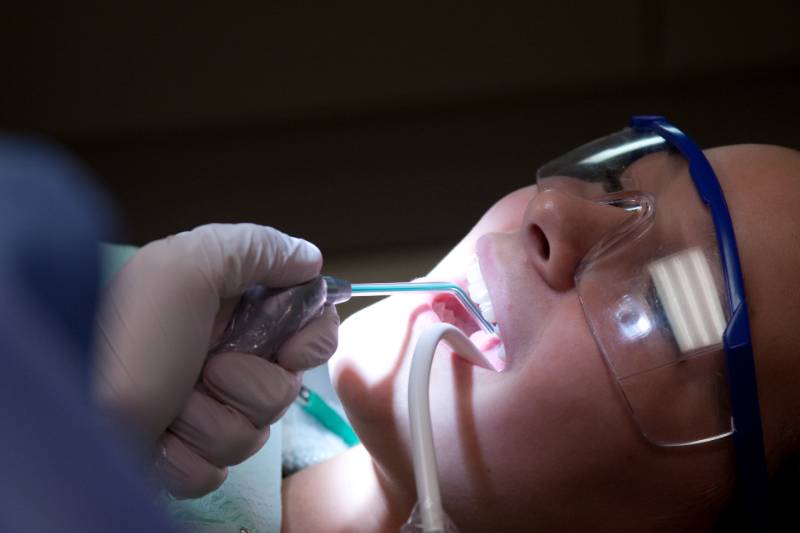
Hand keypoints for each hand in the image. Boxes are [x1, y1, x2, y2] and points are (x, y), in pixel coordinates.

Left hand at [93, 223, 338, 497]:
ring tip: (169, 404)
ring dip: (211, 420)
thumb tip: (312, 258)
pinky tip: (157, 439)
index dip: (310, 340)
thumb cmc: (125, 332)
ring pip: (256, 431)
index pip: (307, 323)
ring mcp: (204, 409)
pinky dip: (186, 457)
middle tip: (206, 367)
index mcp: (228, 308)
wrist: (62, 400)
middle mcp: (222, 355)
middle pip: (287, 384)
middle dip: (249, 383)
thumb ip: (256, 249)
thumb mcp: (187, 267)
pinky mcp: (186, 457)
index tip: (289, 350)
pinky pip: (218, 469)